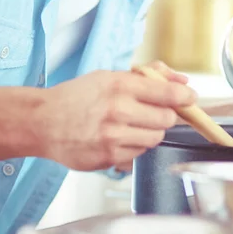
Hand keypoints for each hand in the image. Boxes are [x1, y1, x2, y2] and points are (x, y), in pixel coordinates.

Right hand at [35, 63, 195, 171]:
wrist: (42, 121)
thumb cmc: (77, 96)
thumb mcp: (111, 75)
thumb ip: (150, 75)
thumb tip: (183, 82)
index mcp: (120, 85)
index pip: (167, 93)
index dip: (184, 97)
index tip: (190, 99)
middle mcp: (118, 111)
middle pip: (167, 119)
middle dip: (165, 115)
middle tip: (152, 112)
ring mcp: (113, 136)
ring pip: (156, 138)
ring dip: (151, 132)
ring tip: (133, 125)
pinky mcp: (108, 157)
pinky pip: (140, 155)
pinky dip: (136, 147)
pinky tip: (120, 138)